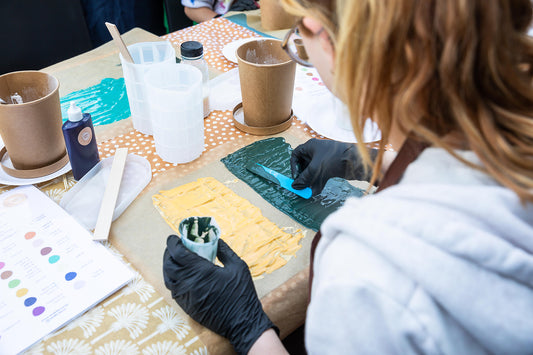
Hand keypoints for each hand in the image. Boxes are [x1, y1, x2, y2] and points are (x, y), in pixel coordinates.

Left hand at [163, 236, 277, 354]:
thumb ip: (224, 251)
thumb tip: (215, 240)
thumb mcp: (238, 266)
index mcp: (200, 271)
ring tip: (176, 260)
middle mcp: (188, 283)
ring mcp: (185, 297)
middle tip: (174, 247)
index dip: (173, 243)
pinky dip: (173, 280)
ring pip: (168, 278)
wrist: (241, 322)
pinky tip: (181, 276)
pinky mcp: (186, 307)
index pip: (177, 253)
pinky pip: (174, 290)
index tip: (174, 238)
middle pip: (168, 264)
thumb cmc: (242, 293)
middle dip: (169, 253)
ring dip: (169, 267)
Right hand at [290, 138, 375, 194]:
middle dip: (302, 176)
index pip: (296, 154)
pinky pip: (321, 175)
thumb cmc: (334, 158)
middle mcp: (316, 152)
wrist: (356, 161)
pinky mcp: (330, 167)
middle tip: (301, 186)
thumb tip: (295, 186)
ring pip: (313, 172)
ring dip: (310, 182)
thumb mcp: (315, 168)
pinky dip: (318, 183)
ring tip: (308, 191)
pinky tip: (316, 191)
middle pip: (304, 165)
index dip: (293, 166)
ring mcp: (324, 160)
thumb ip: (304, 178)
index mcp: (311, 146)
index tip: (295, 177)